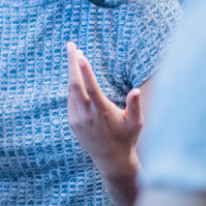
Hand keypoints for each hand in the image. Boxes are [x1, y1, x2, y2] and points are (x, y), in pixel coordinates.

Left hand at [66, 42, 141, 176]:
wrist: (110, 160)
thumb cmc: (127, 138)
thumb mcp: (136, 123)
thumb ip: (135, 106)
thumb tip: (136, 90)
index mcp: (102, 113)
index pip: (90, 88)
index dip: (85, 71)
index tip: (80, 55)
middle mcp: (86, 115)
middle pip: (75, 85)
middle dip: (72, 63)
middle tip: (71, 45)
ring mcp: (77, 119)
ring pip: (70, 91)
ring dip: (72, 72)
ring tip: (75, 54)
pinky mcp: (72, 122)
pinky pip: (70, 99)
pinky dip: (72, 86)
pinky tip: (76, 76)